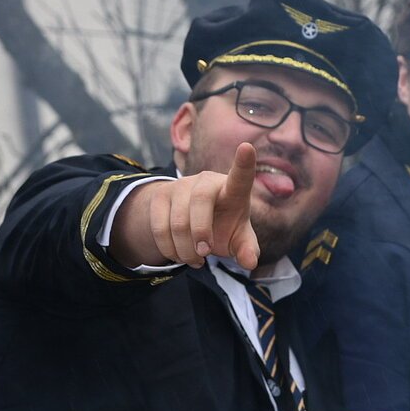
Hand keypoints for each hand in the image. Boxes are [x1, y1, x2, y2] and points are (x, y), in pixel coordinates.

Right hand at [111, 143, 259, 269]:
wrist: (192, 221)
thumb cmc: (224, 225)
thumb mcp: (238, 239)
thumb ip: (247, 250)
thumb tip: (250, 262)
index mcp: (233, 190)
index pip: (240, 176)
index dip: (243, 163)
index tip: (247, 148)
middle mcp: (206, 181)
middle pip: (200, 201)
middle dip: (200, 232)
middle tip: (204, 254)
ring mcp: (181, 185)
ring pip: (177, 221)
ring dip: (185, 250)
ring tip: (195, 261)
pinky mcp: (160, 195)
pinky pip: (159, 227)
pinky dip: (169, 249)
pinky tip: (179, 256)